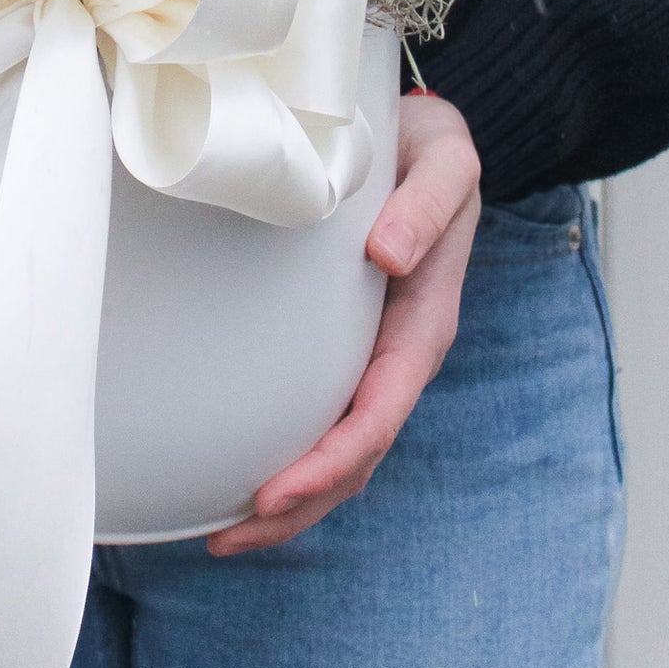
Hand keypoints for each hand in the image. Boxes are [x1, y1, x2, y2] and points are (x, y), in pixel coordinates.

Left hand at [207, 91, 481, 556]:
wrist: (427, 133)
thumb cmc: (432, 148)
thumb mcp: (447, 162)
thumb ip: (427, 205)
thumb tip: (389, 258)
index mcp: (424, 320)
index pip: (379, 413)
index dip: (330, 460)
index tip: (275, 492)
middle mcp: (398, 349)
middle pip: (356, 454)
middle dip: (299, 506)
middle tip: (227, 534)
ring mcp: (372, 350)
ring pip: (337, 446)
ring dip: (289, 499)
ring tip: (221, 529)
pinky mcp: (344, 339)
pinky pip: (320, 408)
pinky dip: (286, 450)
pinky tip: (236, 467)